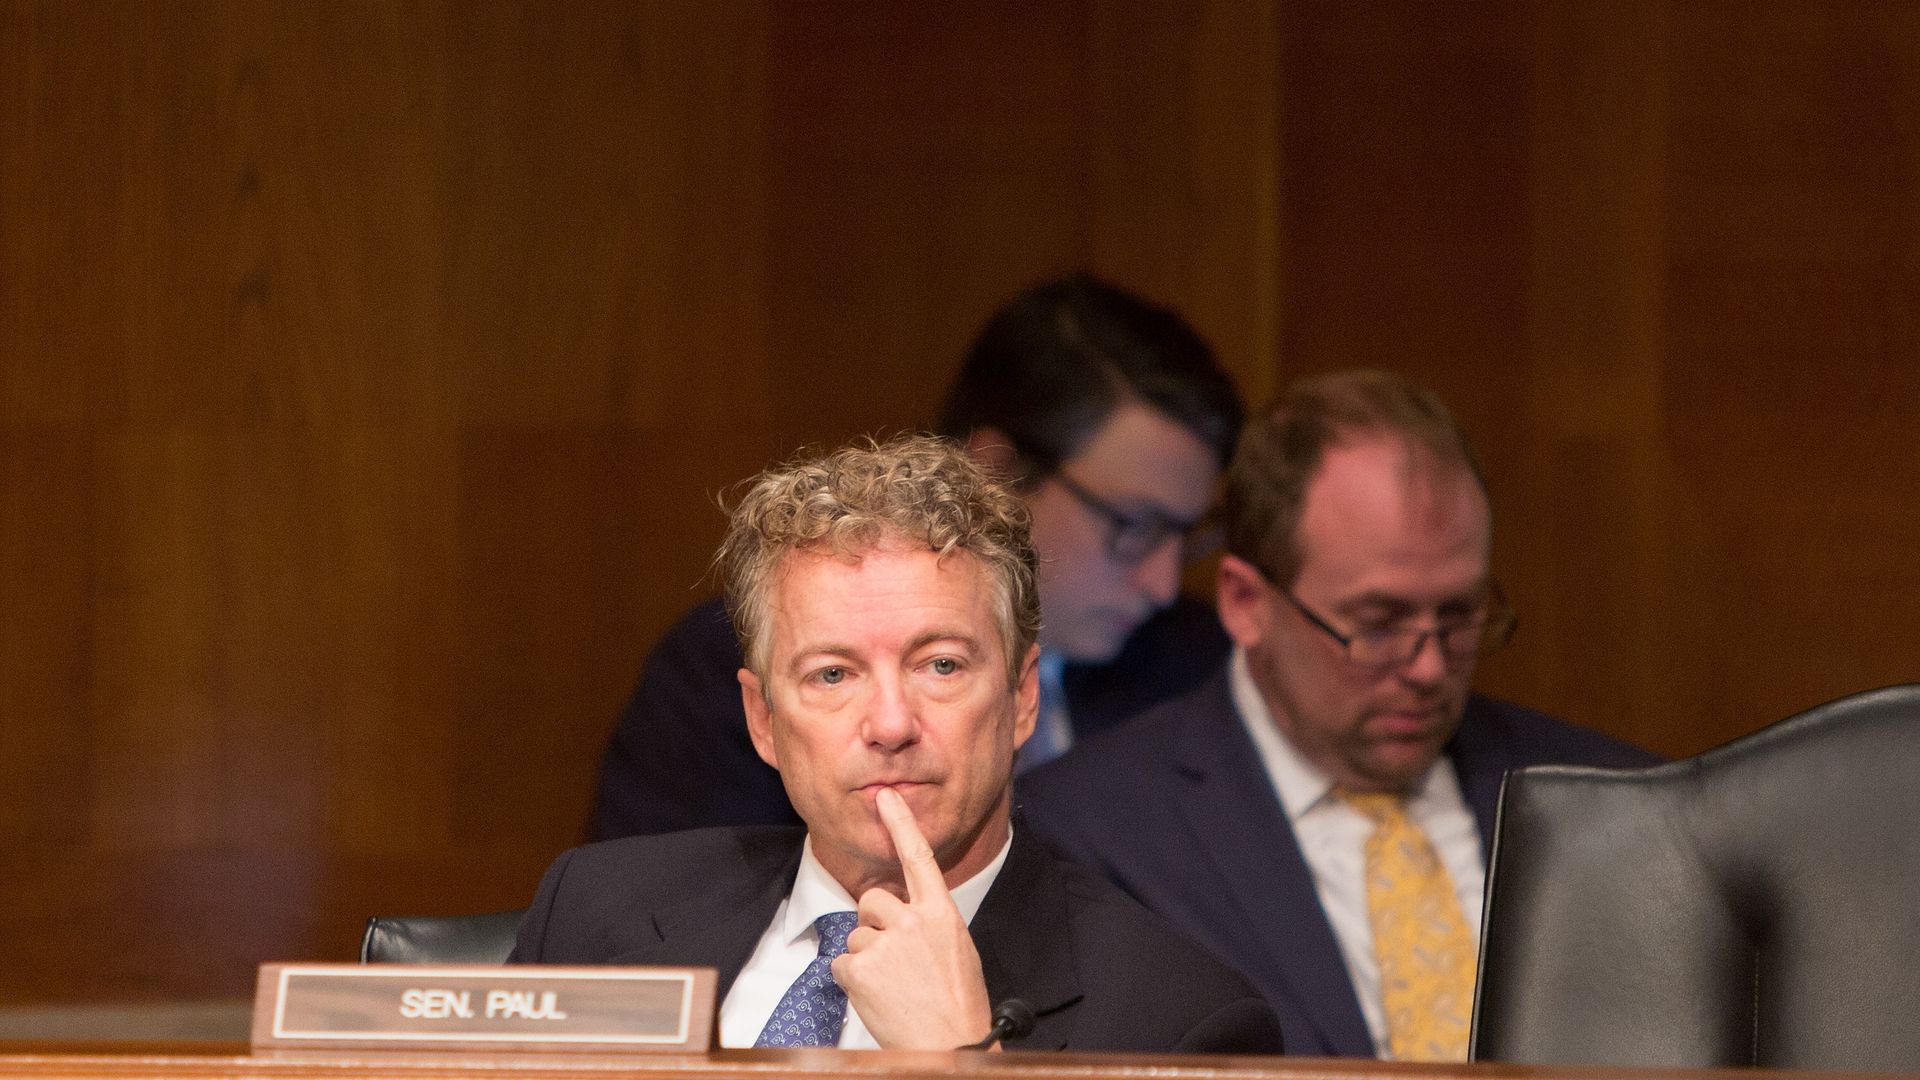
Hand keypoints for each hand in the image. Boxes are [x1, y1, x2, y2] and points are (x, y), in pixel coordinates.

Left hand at [830, 788, 994, 1048]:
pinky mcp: (861, 967)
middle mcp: (913, 921)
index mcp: (942, 913)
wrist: (951, 1046)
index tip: (885, 797)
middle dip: (873, 923)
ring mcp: (886, 943)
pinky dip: (853, 981)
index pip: (919, 858)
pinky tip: (878, 997)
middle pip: (872, 899)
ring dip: (866, 958)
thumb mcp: (956, 949)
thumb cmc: (958, 1003)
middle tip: (893, 959)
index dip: (901, 824)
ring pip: (856, 934)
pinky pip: (842, 963)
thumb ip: (928, 923)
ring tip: (893, 986)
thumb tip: (901, 912)